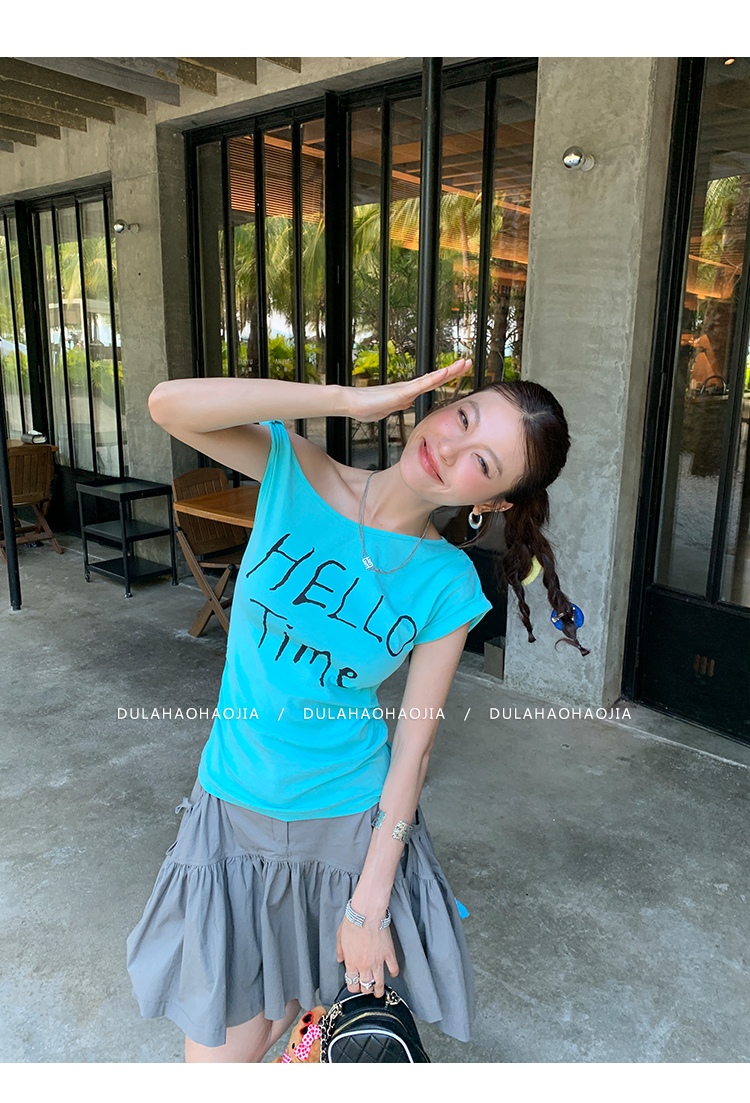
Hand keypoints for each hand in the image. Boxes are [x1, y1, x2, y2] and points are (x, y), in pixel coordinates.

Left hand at [336, 915, 398, 998]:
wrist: (366, 913)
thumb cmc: (353, 922)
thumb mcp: (339, 936)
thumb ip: (339, 951)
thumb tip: (340, 959)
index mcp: (351, 962)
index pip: (352, 983)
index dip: (353, 988)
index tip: (355, 987)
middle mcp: (364, 965)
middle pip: (365, 986)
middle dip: (365, 990)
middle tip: (366, 989)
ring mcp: (377, 961)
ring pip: (379, 982)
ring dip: (378, 990)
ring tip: (379, 992)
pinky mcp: (388, 954)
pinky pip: (393, 968)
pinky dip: (393, 973)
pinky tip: (392, 974)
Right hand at [345, 358, 472, 423]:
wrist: (350, 403)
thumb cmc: (364, 407)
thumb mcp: (387, 409)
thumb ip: (398, 405)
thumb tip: (406, 403)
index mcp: (407, 392)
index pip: (431, 383)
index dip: (445, 377)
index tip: (458, 371)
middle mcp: (409, 387)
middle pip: (436, 377)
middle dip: (453, 370)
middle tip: (468, 362)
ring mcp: (406, 388)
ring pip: (433, 378)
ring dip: (449, 371)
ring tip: (464, 363)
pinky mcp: (401, 392)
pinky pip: (422, 384)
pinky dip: (435, 378)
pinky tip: (446, 373)